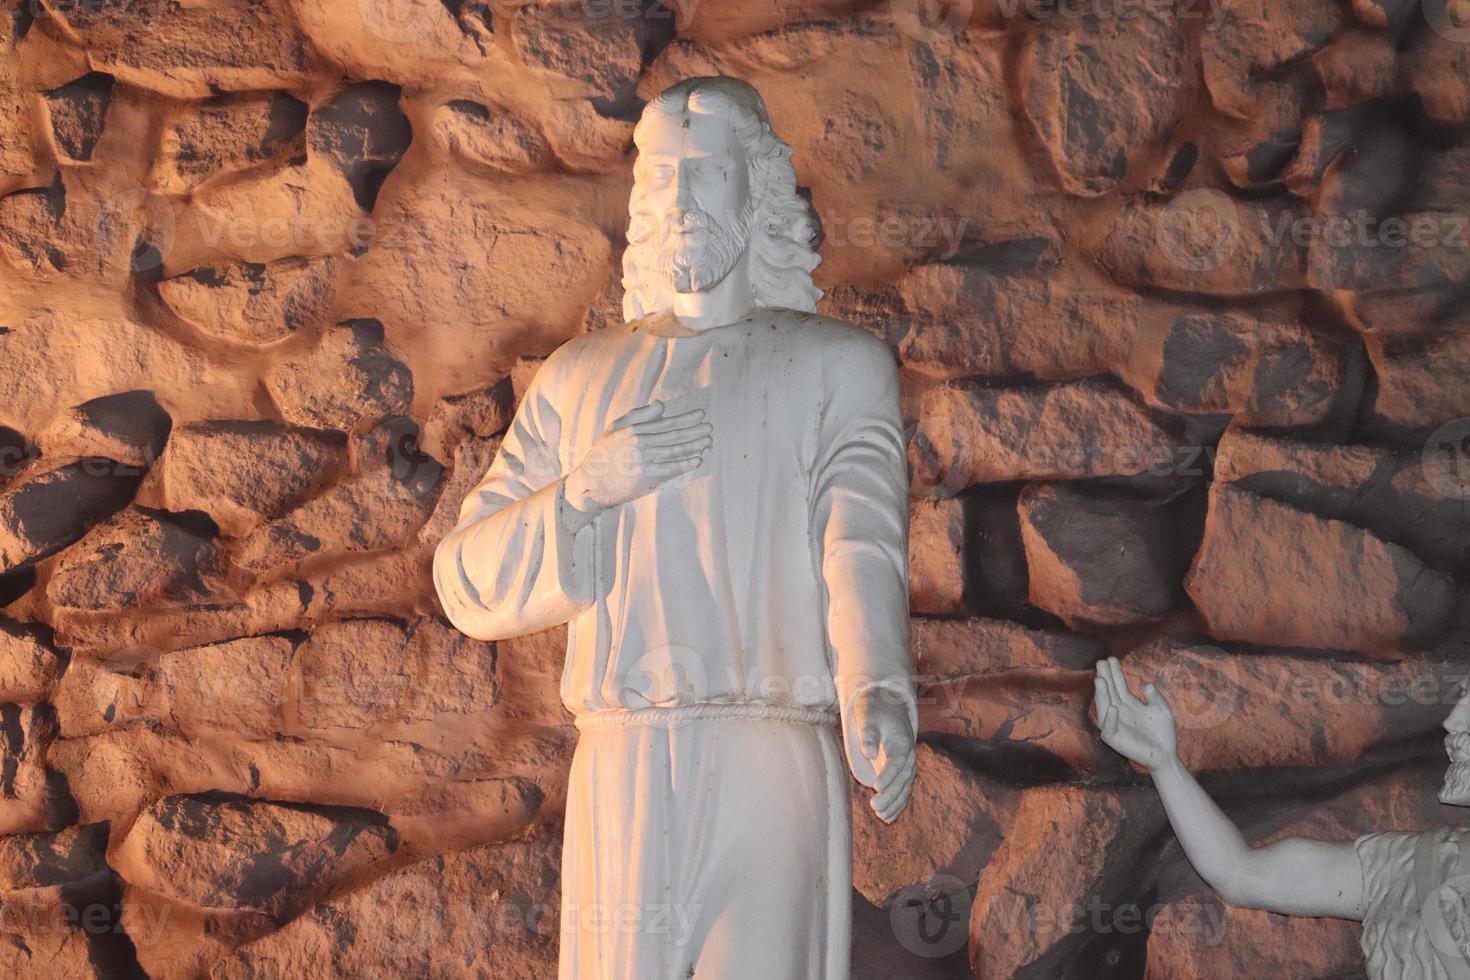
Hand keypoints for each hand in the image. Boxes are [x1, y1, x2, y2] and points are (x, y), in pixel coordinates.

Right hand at [562, 401, 710, 521]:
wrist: (591, 482)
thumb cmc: (603, 454)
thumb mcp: (615, 428)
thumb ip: (639, 415)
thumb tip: (661, 405)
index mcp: (634, 430)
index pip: (665, 423)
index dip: (685, 419)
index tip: (700, 415)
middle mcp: (640, 444)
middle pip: (673, 436)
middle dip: (694, 431)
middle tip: (709, 427)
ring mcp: (643, 461)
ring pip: (674, 451)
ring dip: (694, 446)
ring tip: (708, 441)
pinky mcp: (645, 478)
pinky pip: (670, 469)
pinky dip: (685, 464)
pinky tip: (698, 459)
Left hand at [854, 686, 916, 822]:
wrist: (888, 709)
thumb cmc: (875, 713)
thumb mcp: (869, 718)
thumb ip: (869, 735)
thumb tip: (868, 753)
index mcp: (902, 743)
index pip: (897, 762)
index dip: (888, 775)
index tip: (876, 787)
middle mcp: (909, 758)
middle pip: (903, 780)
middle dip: (890, 794)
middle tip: (874, 806)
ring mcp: (907, 768)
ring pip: (904, 790)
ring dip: (894, 804)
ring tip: (880, 815)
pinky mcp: (902, 775)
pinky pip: (902, 793)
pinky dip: (897, 805)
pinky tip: (887, 817)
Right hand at [1094, 656, 1178, 772]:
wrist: (1166, 756)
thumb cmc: (1163, 734)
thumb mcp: (1163, 711)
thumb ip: (1156, 698)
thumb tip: (1148, 685)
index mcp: (1129, 704)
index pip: (1119, 686)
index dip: (1115, 673)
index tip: (1111, 659)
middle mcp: (1119, 712)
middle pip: (1109, 692)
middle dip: (1105, 677)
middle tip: (1101, 662)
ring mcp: (1115, 725)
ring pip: (1104, 707)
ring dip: (1102, 694)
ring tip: (1100, 680)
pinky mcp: (1115, 739)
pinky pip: (1108, 728)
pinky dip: (1109, 719)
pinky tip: (1113, 708)